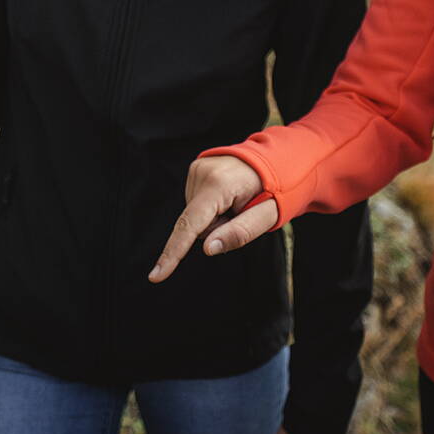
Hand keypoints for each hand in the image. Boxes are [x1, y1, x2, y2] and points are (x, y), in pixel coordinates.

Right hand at [148, 155, 275, 282]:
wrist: (277, 157)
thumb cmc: (277, 188)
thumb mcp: (268, 215)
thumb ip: (239, 233)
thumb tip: (208, 249)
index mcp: (219, 184)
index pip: (190, 224)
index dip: (173, 253)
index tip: (156, 276)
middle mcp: (201, 172)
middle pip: (196, 224)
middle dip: (217, 228)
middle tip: (243, 212)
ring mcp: (196, 168)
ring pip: (196, 216)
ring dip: (216, 217)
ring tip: (238, 201)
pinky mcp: (196, 169)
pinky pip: (197, 204)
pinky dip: (212, 207)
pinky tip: (229, 196)